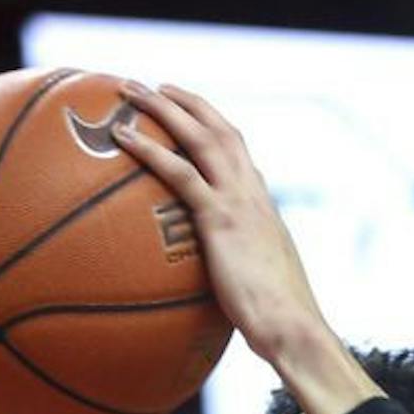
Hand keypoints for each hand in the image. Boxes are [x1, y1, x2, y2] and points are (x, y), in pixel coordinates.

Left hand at [114, 82, 332, 364]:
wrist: (291, 327)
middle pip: (221, 130)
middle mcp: (254, 194)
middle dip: (189, 103)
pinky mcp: (220, 218)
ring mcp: (239, 201)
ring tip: (131, 90)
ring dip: (164, 107)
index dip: (216, 130)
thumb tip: (224, 294)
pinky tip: (122, 135)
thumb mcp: (260, 290)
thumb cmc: (277, 324)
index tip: (195, 117)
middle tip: (157, 87)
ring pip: (200, 137)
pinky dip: (149, 149)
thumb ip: (241, 277)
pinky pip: (179, 173)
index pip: (240, 156)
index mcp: (264, 207)